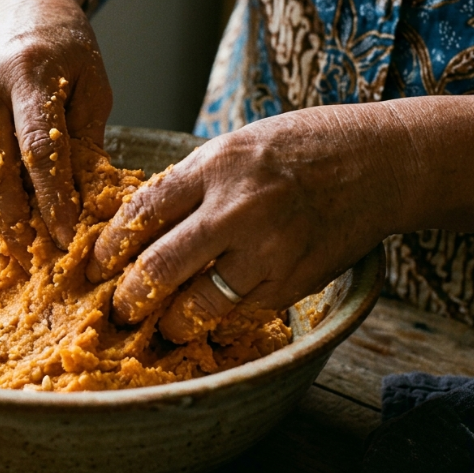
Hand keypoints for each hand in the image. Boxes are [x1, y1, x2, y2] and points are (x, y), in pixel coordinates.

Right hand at [0, 0, 108, 268]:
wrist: (15, 7)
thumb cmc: (64, 50)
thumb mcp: (91, 84)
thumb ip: (87, 140)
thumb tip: (88, 206)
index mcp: (31, 73)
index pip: (40, 151)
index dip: (53, 201)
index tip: (66, 238)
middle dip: (14, 224)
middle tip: (36, 259)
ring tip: (8, 251)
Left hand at [87, 103, 419, 342]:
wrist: (377, 162)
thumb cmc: (298, 149)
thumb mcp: (234, 148)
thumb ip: (189, 185)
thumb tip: (139, 224)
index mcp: (214, 166)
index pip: (143, 212)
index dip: (110, 246)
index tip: (96, 265)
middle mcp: (238, 209)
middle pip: (161, 266)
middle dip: (130, 296)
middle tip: (120, 308)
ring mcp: (269, 249)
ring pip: (200, 303)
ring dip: (173, 321)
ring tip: (164, 324)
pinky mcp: (295, 280)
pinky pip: (243, 308)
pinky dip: (225, 311)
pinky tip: (216, 310)